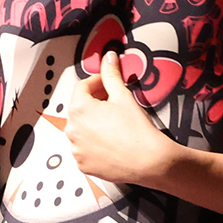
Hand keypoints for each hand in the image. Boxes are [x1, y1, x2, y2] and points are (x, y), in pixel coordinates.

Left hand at [67, 50, 180, 185]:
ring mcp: (77, 149)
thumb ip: (111, 74)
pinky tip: (111, 141)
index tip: (107, 83)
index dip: (97, 81)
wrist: (150, 162)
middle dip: (95, 103)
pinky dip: (94, 143)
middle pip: (80, 108)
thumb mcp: (123, 96)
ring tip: (114, 124)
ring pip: (81, 129)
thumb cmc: (137, 132)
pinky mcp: (83, 164)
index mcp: (79, 110)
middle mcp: (72, 130)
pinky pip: (84, 148)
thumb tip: (108, 58)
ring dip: (93, 123)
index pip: (82, 86)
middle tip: (114, 103)